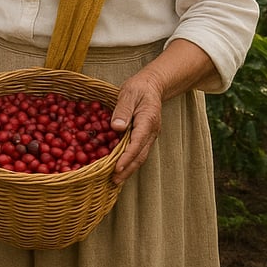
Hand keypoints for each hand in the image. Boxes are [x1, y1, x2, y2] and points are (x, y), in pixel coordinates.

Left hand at [108, 38, 218, 184]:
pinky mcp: (145, 136)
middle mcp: (151, 132)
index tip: (116, 167)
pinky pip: (138, 151)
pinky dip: (130, 161)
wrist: (152, 85)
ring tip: (116, 180)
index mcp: (147, 121)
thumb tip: (116, 127)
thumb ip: (123, 110)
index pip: (136, 143)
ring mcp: (149, 135)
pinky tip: (120, 168)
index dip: (126, 157)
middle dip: (128, 170)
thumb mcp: (129, 94)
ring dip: (129, 169)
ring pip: (140, 155)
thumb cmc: (139, 88)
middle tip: (114, 181)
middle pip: (140, 155)